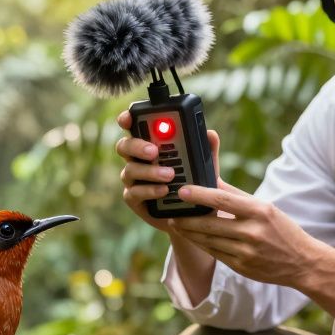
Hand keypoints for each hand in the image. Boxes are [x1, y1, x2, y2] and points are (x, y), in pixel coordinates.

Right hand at [115, 110, 220, 232]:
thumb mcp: (206, 167)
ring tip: (170, 175)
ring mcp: (133, 180)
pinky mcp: (134, 199)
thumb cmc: (196, 185)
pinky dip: (149, 190)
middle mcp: (137, 160)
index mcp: (150, 144)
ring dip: (149, 171)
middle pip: (124, 146)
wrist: (194, 216)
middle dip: (137, 146)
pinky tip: (164, 190)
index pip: (134, 127)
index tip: (129, 118)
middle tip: (154, 151)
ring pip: (129, 170)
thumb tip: (210, 134)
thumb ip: (207, 150)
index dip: (127, 119)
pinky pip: (134, 192)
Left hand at [166, 183, 331, 288]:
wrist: (302, 262)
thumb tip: (211, 180)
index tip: (182, 191)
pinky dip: (200, 244)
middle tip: (170, 212)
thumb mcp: (265, 208)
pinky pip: (214, 253)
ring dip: (189, 232)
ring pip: (208, 241)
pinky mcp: (241, 266)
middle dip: (186, 219)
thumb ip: (237, 196)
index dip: (199, 196)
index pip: (223, 201)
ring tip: (175, 223)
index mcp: (259, 212)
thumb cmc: (282, 229)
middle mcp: (252, 232)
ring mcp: (246, 252)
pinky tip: (191, 237)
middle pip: (210, 224)